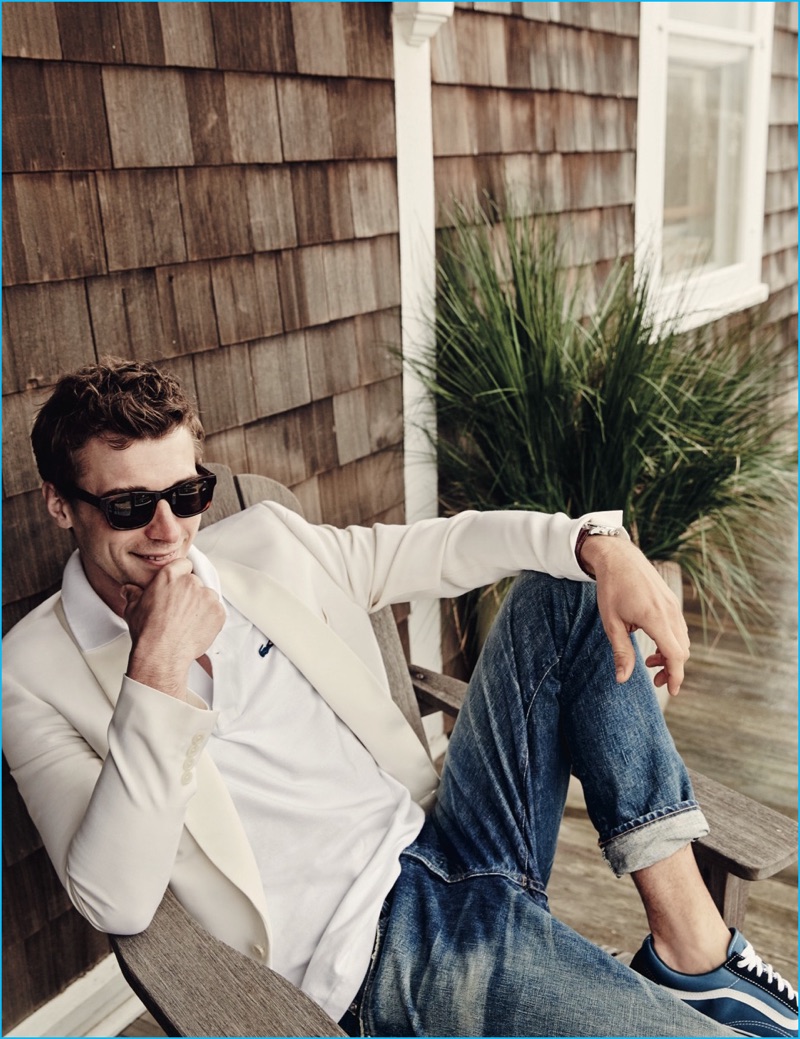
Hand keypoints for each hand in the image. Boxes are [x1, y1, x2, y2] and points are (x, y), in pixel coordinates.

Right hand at [122, 559, 224, 699]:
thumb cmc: (147, 632)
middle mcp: (190, 582)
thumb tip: (129, 589)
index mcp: (170, 576)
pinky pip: (217, 611)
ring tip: (187, 623)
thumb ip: (134, 594)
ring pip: (207, 597)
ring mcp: (207, 597)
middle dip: (189, 594)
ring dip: (201, 606)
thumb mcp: (133, 608)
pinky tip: (196, 628)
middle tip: (179, 611)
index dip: (181, 576)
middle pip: (195, 582)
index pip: (183, 565)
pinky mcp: (218, 612)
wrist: (162, 653)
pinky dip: (210, 619)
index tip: (178, 587)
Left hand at [580, 536, 689, 696]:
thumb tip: (622, 679)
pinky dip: (671, 641)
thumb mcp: (611, 623)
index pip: (675, 655)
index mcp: (655, 618)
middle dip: (672, 669)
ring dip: (671, 655)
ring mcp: (673, 605)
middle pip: (682, 650)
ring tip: (650, 660)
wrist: (618, 557)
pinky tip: (654, 641)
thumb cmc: (611, 589)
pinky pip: (679, 628)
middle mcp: (670, 612)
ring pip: (682, 640)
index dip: (676, 676)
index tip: (671, 691)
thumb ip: (621, 652)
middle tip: (654, 679)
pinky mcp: (671, 601)